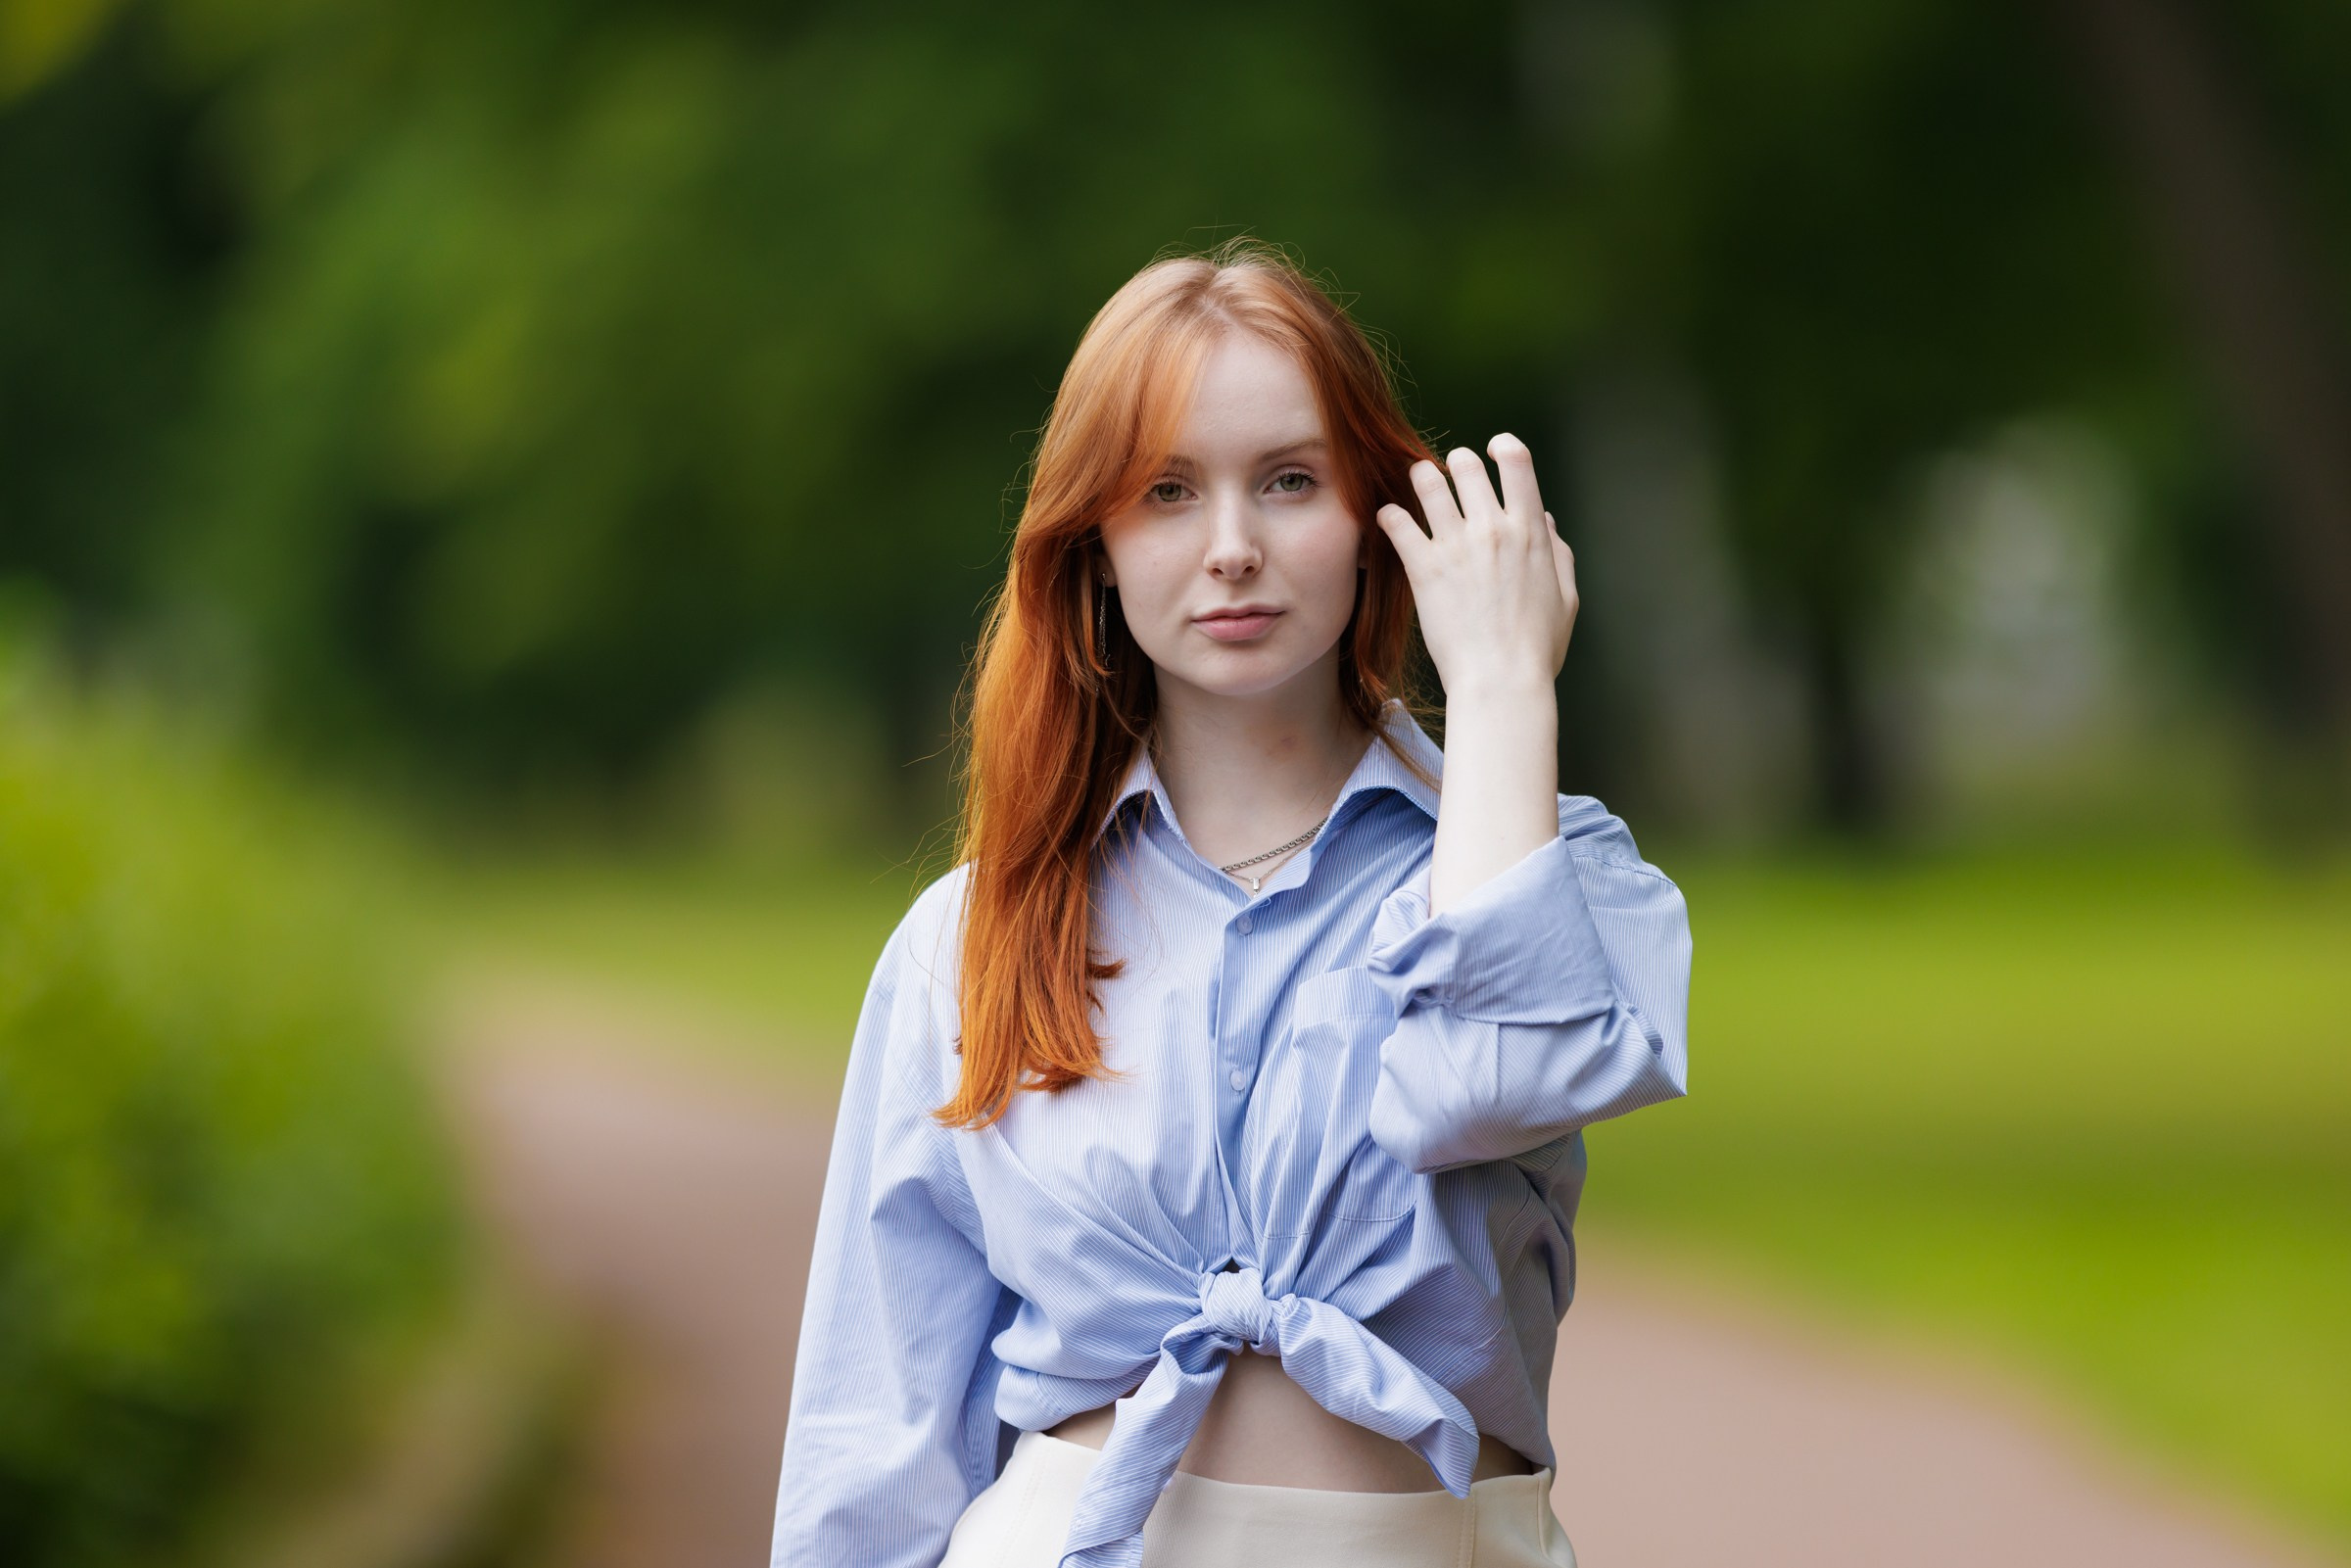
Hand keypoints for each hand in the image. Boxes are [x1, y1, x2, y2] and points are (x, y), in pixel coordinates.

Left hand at [1374, 433, 1574, 913]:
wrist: (1501, 681)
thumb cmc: (1537, 649)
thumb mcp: (1566, 598)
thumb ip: (1558, 554)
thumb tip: (1544, 521)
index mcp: (1530, 531)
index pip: (1518, 463)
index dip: (1504, 447)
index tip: (1494, 449)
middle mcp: (1492, 529)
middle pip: (1468, 466)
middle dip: (1458, 464)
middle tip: (1451, 474)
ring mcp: (1456, 545)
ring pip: (1428, 483)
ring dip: (1420, 477)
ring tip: (1416, 482)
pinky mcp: (1424, 567)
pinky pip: (1396, 523)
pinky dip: (1388, 515)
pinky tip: (1385, 517)